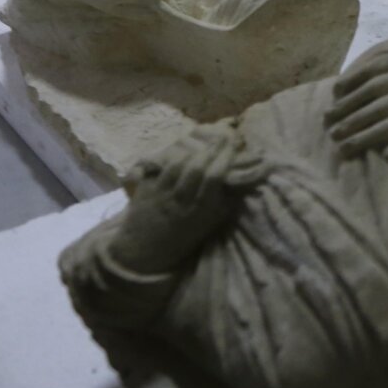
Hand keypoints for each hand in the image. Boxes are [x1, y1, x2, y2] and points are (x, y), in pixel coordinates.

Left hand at [114, 125, 264, 272]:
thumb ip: (225, 204)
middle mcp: (181, 201)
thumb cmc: (183, 238)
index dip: (226, 158)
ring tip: (208, 142)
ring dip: (196, 150)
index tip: (236, 144)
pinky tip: (185, 151)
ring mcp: (162, 193)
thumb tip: (242, 182)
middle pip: (198, 167)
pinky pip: (162, 168)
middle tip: (225, 136)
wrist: (144, 251)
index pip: (214, 178)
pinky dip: (176, 156)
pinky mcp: (147, 188)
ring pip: (180, 165)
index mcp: (199, 212)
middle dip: (214, 149)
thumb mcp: (209, 226)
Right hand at [325, 55, 387, 162]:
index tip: (343, 149)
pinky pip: (366, 70)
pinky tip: (335, 94)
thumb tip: (387, 155)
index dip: (365, 138)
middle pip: (381, 108)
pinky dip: (349, 81)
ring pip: (371, 88)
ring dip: (347, 103)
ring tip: (329, 116)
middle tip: (333, 134)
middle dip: (353, 122)